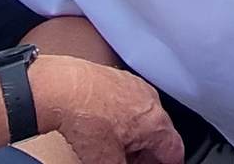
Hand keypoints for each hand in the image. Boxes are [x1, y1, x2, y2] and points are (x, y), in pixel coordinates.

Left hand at [35, 58, 185, 163]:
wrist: (59, 88)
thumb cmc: (84, 119)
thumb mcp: (107, 161)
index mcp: (157, 123)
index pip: (174, 152)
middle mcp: (151, 100)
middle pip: (159, 134)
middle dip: (146, 152)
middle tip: (129, 162)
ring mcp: (134, 86)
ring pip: (143, 117)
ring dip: (134, 135)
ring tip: (112, 146)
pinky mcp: (118, 77)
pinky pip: (128, 102)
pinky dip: (122, 117)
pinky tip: (103, 126)